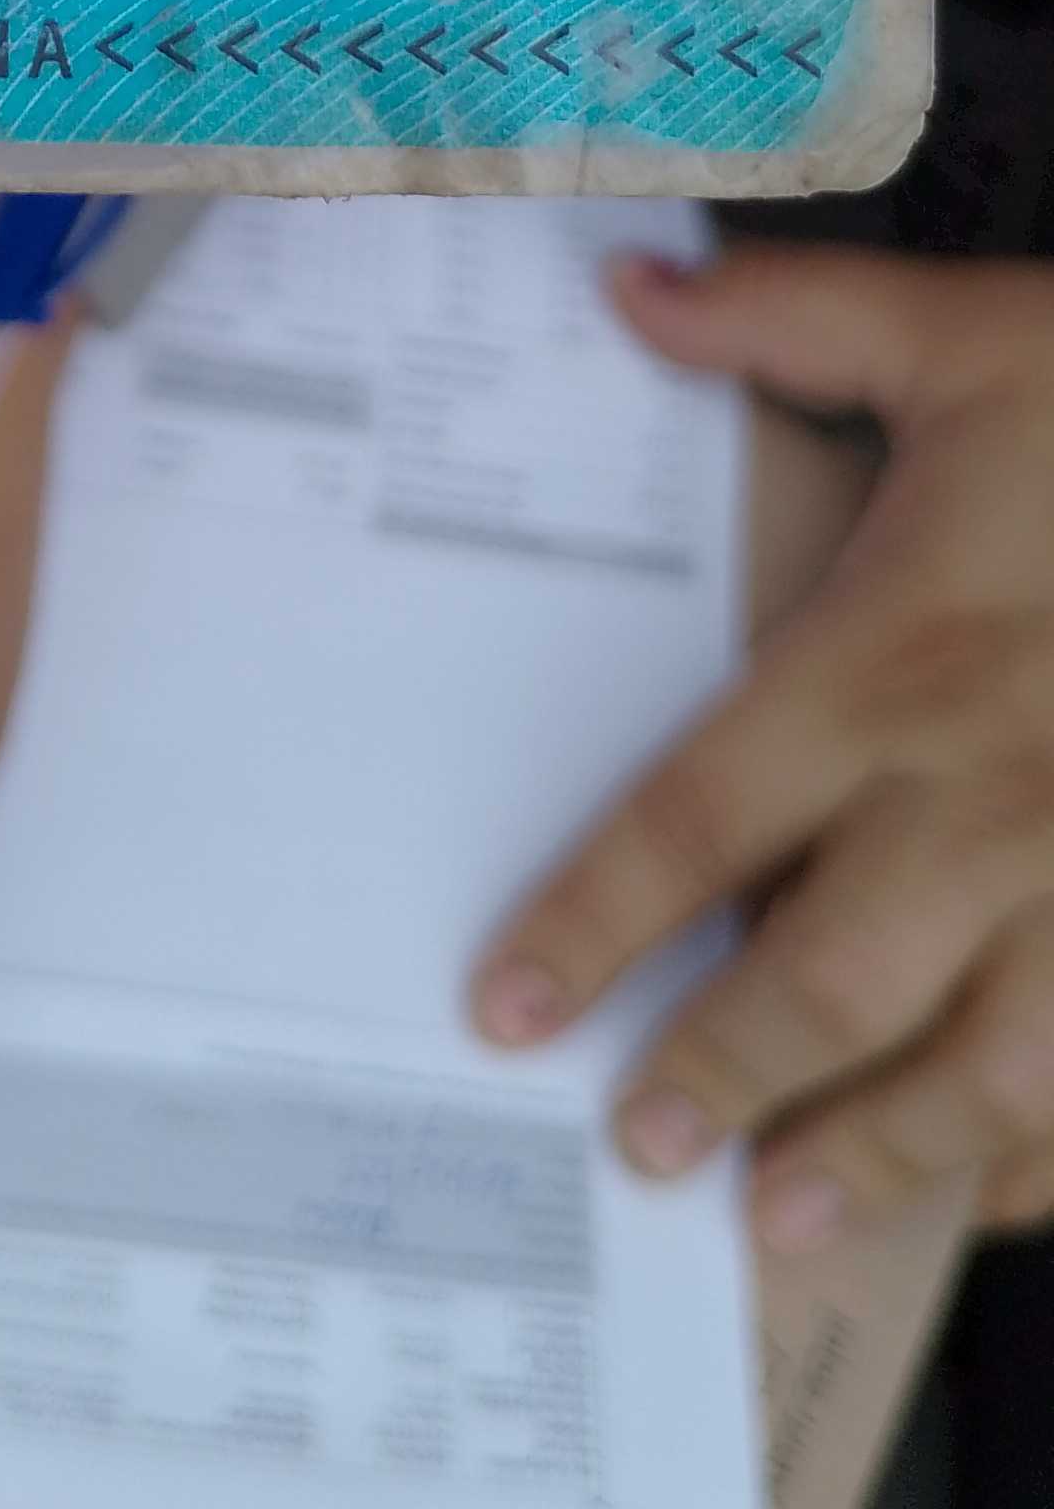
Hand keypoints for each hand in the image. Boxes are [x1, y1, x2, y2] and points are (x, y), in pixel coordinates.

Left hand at [473, 243, 1053, 1247]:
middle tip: (635, 1148)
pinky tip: (976, 1193)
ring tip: (779, 1219)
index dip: (593, 917)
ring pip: (980, 1070)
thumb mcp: (972, 338)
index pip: (703, 814)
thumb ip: (792, 321)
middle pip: (823, 974)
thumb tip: (626, 288)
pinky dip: (1039, 1162)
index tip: (507, 1002)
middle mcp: (990, 796)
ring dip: (874, 1156)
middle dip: (719, 1073)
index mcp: (900, 661)